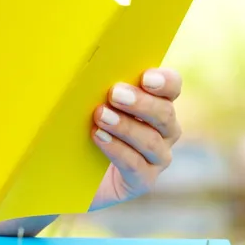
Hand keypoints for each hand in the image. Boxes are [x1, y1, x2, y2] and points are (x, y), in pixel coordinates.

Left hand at [89, 67, 182, 210]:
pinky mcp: (143, 180)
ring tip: (100, 115)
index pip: (172, 86)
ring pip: (152, 141)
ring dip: (126, 126)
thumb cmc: (82, 126)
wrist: (72, 170)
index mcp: (157, 102)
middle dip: (141, 103)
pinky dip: (117, 149)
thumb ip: (98, 84)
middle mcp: (164, 130)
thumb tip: (84, 64)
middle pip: (165, 114)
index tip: (146, 77)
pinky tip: (99, 137)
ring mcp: (157, 157)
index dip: (165, 82)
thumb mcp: (90, 101)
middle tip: (115, 93)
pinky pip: (136, 166)